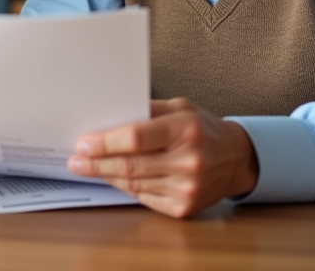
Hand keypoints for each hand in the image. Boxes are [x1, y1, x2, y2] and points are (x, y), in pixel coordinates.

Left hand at [66, 98, 258, 217]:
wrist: (237, 159)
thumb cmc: (203, 129)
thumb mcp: (180, 107)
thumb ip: (147, 110)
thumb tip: (108, 116)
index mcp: (186, 129)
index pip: (136, 138)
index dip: (106, 142)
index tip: (84, 143)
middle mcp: (188, 160)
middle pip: (130, 164)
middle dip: (96, 162)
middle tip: (76, 159)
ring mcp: (187, 188)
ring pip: (133, 183)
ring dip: (106, 175)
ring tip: (87, 167)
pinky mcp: (184, 207)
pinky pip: (143, 198)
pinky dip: (125, 187)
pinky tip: (113, 178)